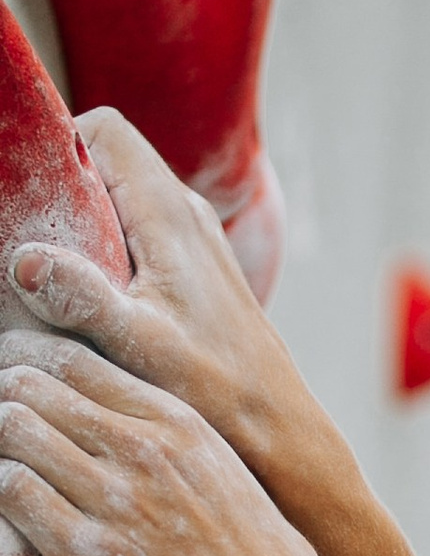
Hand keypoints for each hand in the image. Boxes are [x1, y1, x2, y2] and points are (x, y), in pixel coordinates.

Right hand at [0, 106, 321, 494]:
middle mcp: (186, 214)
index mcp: (169, 213)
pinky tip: (92, 297)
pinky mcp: (196, 270)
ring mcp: (194, 241)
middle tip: (30, 233)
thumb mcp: (140, 345)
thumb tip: (24, 260)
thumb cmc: (216, 388)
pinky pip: (139, 233)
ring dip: (83, 221)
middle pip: (109, 160)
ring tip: (55, 267)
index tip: (29, 189)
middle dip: (62, 184)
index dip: (60, 142)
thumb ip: (82, 298)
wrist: (278, 424)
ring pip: (123, 198)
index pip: (106, 131)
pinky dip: (107, 248)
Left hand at [0, 341, 328, 555]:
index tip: (11, 382)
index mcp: (179, 426)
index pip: (73, 357)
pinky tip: (7, 506)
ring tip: (3, 465)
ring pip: (12, 429)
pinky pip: (10, 492)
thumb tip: (123, 430)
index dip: (26, 361)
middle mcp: (145, 452)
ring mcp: (116, 503)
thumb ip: (174, 445)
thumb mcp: (228, 479)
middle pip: (32, 385)